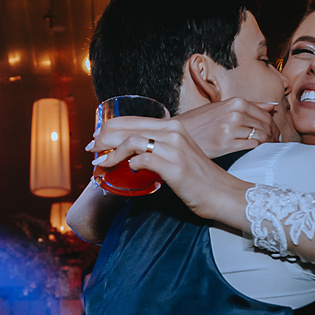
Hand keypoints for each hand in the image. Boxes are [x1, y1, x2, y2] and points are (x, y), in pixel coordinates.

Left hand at [89, 116, 250, 224]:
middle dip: (104, 137)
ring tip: (102, 163)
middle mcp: (173, 132)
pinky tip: (130, 170)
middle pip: (128, 127)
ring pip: (133, 141)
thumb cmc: (200, 179)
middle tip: (91, 149)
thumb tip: (133, 156)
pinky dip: (131, 164)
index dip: (110, 127)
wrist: (222, 194)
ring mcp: (174, 148)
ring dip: (112, 152)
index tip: (97, 139)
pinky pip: (142, 159)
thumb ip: (159, 150)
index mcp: (173, 127)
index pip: (133, 120)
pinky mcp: (174, 166)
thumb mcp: (179, 156)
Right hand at [174, 98, 279, 156]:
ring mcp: (231, 129)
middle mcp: (235, 113)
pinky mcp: (226, 144)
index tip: (275, 132)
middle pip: (265, 125)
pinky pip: (251, 146)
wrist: (178, 132)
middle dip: (273, 135)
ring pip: (261, 136)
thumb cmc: (199, 121)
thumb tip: (271, 106)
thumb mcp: (222, 107)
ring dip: (267, 143)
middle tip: (275, 142)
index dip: (273, 125)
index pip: (265, 114)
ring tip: (267, 147)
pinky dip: (257, 148)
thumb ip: (249, 105)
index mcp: (235, 102)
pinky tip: (256, 151)